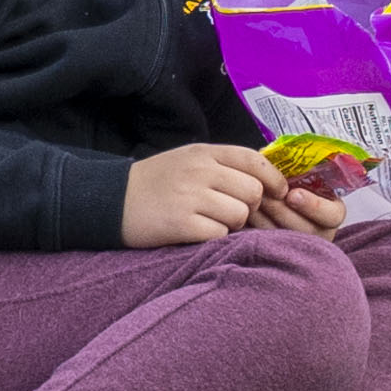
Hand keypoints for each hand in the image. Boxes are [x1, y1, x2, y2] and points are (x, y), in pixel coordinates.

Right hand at [119, 144, 336, 247]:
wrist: (111, 200)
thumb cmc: (156, 183)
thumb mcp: (188, 161)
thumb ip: (223, 165)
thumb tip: (266, 179)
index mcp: (204, 153)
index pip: (253, 159)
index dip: (273, 178)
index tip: (279, 193)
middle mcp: (199, 171)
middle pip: (252, 192)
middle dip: (249, 207)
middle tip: (231, 212)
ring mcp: (189, 197)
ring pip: (238, 215)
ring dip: (230, 224)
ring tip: (209, 221)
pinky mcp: (180, 223)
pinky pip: (218, 234)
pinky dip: (213, 237)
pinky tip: (196, 232)